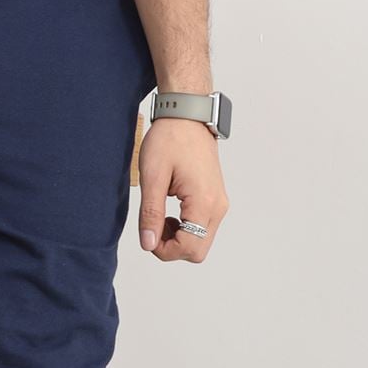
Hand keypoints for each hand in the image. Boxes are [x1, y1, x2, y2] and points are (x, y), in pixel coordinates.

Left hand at [137, 118, 228, 261]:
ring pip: (200, 240)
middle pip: (198, 250)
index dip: (164, 250)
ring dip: (178, 237)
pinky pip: (202, 227)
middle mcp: (218, 206)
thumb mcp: (153, 177)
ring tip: (160, 214)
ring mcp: (219, 203)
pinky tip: (169, 210)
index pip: (190, 248)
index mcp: (204, 202)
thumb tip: (148, 244)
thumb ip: (151, 214)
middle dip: (172, 246)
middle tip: (153, 225)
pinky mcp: (215, 199)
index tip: (148, 233)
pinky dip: (185, 227)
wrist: (187, 117)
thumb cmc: (170, 139)